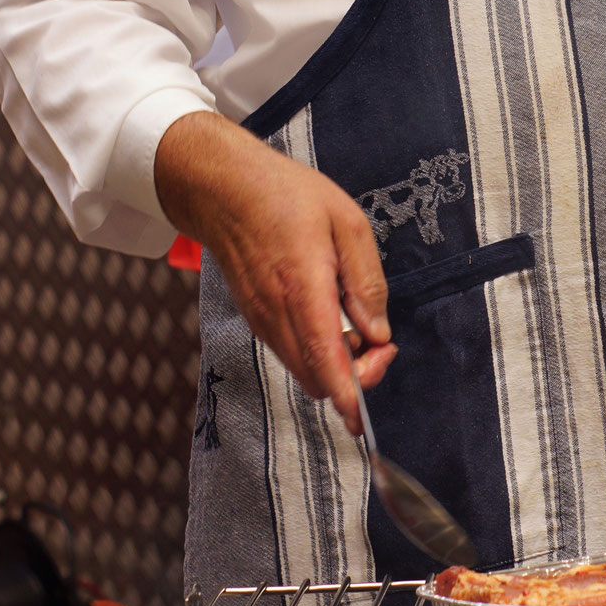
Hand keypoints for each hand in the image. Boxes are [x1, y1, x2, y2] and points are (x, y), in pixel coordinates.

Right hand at [155, 112, 394, 434]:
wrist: (224, 189)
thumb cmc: (287, 196)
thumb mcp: (346, 221)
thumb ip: (365, 280)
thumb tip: (378, 332)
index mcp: (302, 287)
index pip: (324, 358)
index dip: (347, 394)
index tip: (364, 416)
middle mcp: (277, 314)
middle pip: (316, 379)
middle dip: (354, 378)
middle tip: (381, 344)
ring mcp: (262, 320)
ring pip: (304, 370)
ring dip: (337, 366)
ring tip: (360, 326)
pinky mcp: (257, 319)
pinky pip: (292, 353)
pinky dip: (319, 353)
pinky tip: (334, 319)